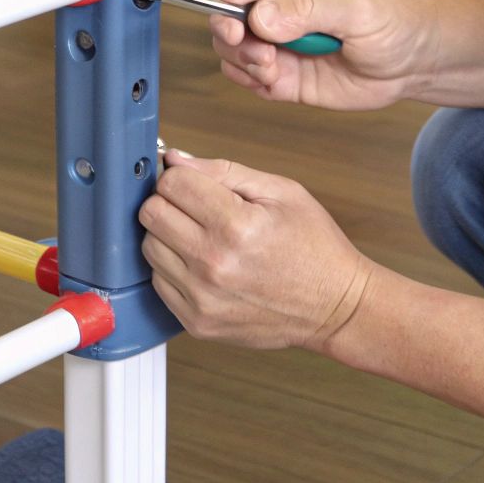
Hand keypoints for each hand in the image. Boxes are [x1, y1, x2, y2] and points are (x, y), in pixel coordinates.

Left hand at [138, 152, 374, 350]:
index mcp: (237, 225)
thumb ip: (223, 170)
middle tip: (197, 209)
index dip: (181, 176)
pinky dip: (174, 269)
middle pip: (151, 214)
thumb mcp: (281, 192)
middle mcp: (214, 264)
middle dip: (170, 202)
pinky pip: (159, 282)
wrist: (335, 307)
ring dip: (169, 236)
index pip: (171, 183)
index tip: (195, 184)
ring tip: (204, 238)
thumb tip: (175, 160)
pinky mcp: (197, 322)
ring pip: (149, 248)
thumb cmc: (314, 248)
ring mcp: (202, 297)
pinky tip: (204, 265)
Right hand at [208, 0, 433, 110]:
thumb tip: (263, 17)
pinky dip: (250, 80)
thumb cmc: (395, 23)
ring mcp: (279, 41)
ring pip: (232, 43)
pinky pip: (246, 75)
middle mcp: (282, 5)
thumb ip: (311, 10)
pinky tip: (275, 80)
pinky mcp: (282, 74)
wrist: (412, 65)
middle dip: (228, 23)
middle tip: (245, 39)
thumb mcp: (360, 9)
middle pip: (230, 6)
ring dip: (241, 56)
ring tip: (271, 66)